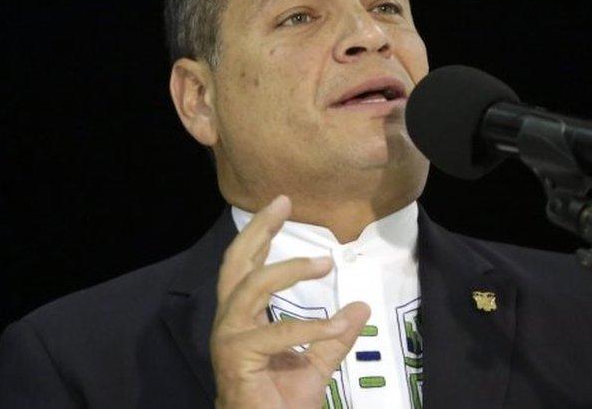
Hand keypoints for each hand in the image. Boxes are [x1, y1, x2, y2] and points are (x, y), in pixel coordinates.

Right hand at [210, 195, 370, 407]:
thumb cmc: (281, 402)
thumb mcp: (317, 363)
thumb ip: (335, 335)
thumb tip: (362, 306)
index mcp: (244, 319)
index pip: (248, 266)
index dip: (262, 234)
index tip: (281, 204)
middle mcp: (230, 323)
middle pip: (237, 264)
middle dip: (259, 230)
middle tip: (282, 203)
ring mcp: (230, 339)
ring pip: (254, 286)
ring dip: (289, 270)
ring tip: (324, 262)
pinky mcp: (237, 358)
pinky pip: (278, 333)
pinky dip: (312, 327)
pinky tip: (339, 324)